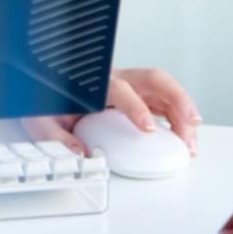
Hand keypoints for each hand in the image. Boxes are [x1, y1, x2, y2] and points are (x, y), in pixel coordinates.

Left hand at [22, 67, 202, 157]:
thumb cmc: (48, 101)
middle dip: (177, 99)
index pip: (119, 88)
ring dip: (184, 114)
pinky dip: (179, 121)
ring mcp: (131, 87)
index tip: (148, 128)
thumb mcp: (41, 118)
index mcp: (94, 83)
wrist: (46, 85)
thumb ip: (57, 135)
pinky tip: (185, 140)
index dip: (136, 107)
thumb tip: (80, 154)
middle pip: (153, 79)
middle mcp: (117, 79)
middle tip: (192, 123)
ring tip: (191, 144)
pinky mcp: (140, 98)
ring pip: (165, 91)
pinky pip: (165, 105)